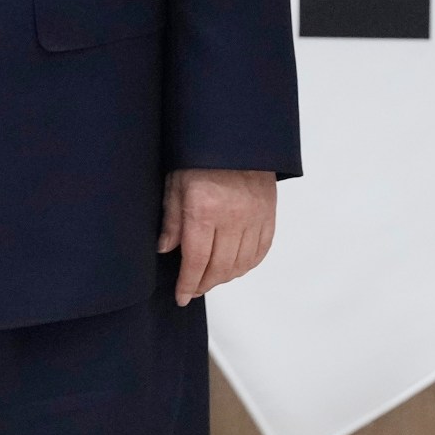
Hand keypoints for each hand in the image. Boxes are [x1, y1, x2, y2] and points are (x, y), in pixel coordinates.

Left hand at [157, 167, 277, 305]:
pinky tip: (234, 267)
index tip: (181, 297)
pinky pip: (261, 251)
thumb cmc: (200, 156)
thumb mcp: (176, 182)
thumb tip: (165, 250)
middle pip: (220, 267)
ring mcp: (255, 217)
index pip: (196, 259)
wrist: (237, 137)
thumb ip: (172, 219)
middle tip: (193, 290)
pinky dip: (247, 265)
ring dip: (225, 277)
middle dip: (204, 284)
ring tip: (210, 279)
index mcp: (205, 209)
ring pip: (241, 263)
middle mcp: (233, 217)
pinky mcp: (270, 215)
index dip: (187, 283)